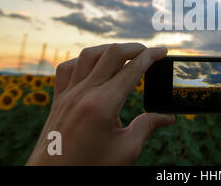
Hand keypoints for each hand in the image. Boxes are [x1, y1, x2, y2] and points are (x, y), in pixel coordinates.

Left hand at [27, 43, 174, 165]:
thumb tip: (167, 117)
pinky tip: (93, 66)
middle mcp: (83, 93)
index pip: (132, 70)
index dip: (151, 57)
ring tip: (124, 54)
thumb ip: (146, 127)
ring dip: (109, 49)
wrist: (53, 179)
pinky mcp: (58, 99)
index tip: (163, 51)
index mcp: (103, 105)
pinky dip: (83, 61)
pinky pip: (67, 68)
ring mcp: (68, 94)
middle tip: (148, 51)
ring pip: (88, 55)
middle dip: (134, 48)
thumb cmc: (89, 168)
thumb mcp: (125, 151)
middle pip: (111, 54)